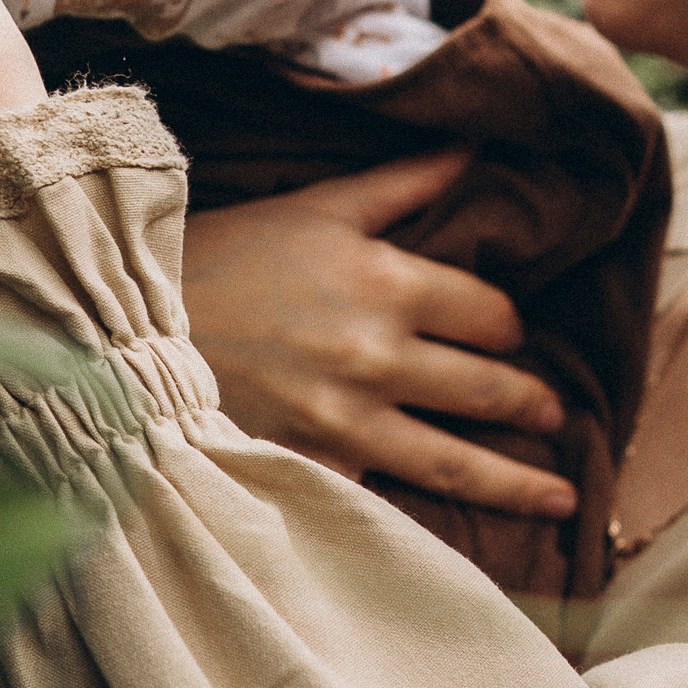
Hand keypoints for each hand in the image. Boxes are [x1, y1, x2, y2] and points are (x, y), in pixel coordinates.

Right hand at [181, 153, 573, 519]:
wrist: (127, 331)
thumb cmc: (223, 257)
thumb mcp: (315, 206)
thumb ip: (403, 183)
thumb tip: (474, 147)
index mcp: (387, 282)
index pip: (490, 314)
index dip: (509, 327)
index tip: (507, 337)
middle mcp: (378, 356)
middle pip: (488, 390)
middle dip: (532, 406)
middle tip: (555, 418)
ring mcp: (347, 422)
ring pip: (458, 463)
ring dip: (519, 483)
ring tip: (560, 496)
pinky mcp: (314, 470)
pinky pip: (390, 501)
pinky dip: (431, 520)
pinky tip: (465, 540)